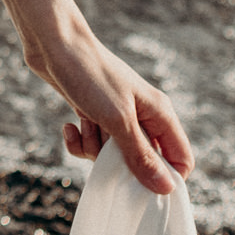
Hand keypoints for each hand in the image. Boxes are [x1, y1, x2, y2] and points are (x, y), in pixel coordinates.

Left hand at [21, 8, 193, 195]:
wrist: (53, 44)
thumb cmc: (90, 77)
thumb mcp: (117, 121)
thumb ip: (141, 156)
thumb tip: (167, 189)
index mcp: (160, 114)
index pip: (180, 158)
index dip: (166, 177)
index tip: (141, 186)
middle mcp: (143, 115)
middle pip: (143, 160)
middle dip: (120, 162)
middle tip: (104, 147)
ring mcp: (117, 115)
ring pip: (113, 154)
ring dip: (94, 147)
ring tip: (85, 124)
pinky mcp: (93, 114)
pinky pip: (91, 143)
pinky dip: (78, 140)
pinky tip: (69, 124)